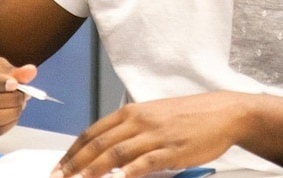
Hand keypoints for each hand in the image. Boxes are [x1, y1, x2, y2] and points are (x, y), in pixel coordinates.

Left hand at [51, 92, 242, 177]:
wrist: (222, 112)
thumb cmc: (188, 116)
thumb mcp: (153, 117)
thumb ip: (129, 131)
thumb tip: (106, 150)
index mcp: (132, 112)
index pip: (93, 131)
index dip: (73, 150)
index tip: (60, 165)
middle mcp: (139, 121)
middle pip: (99, 143)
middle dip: (76, 163)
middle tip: (60, 177)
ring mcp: (155, 135)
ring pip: (117, 153)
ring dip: (94, 169)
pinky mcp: (171, 149)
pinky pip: (145, 162)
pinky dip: (129, 172)